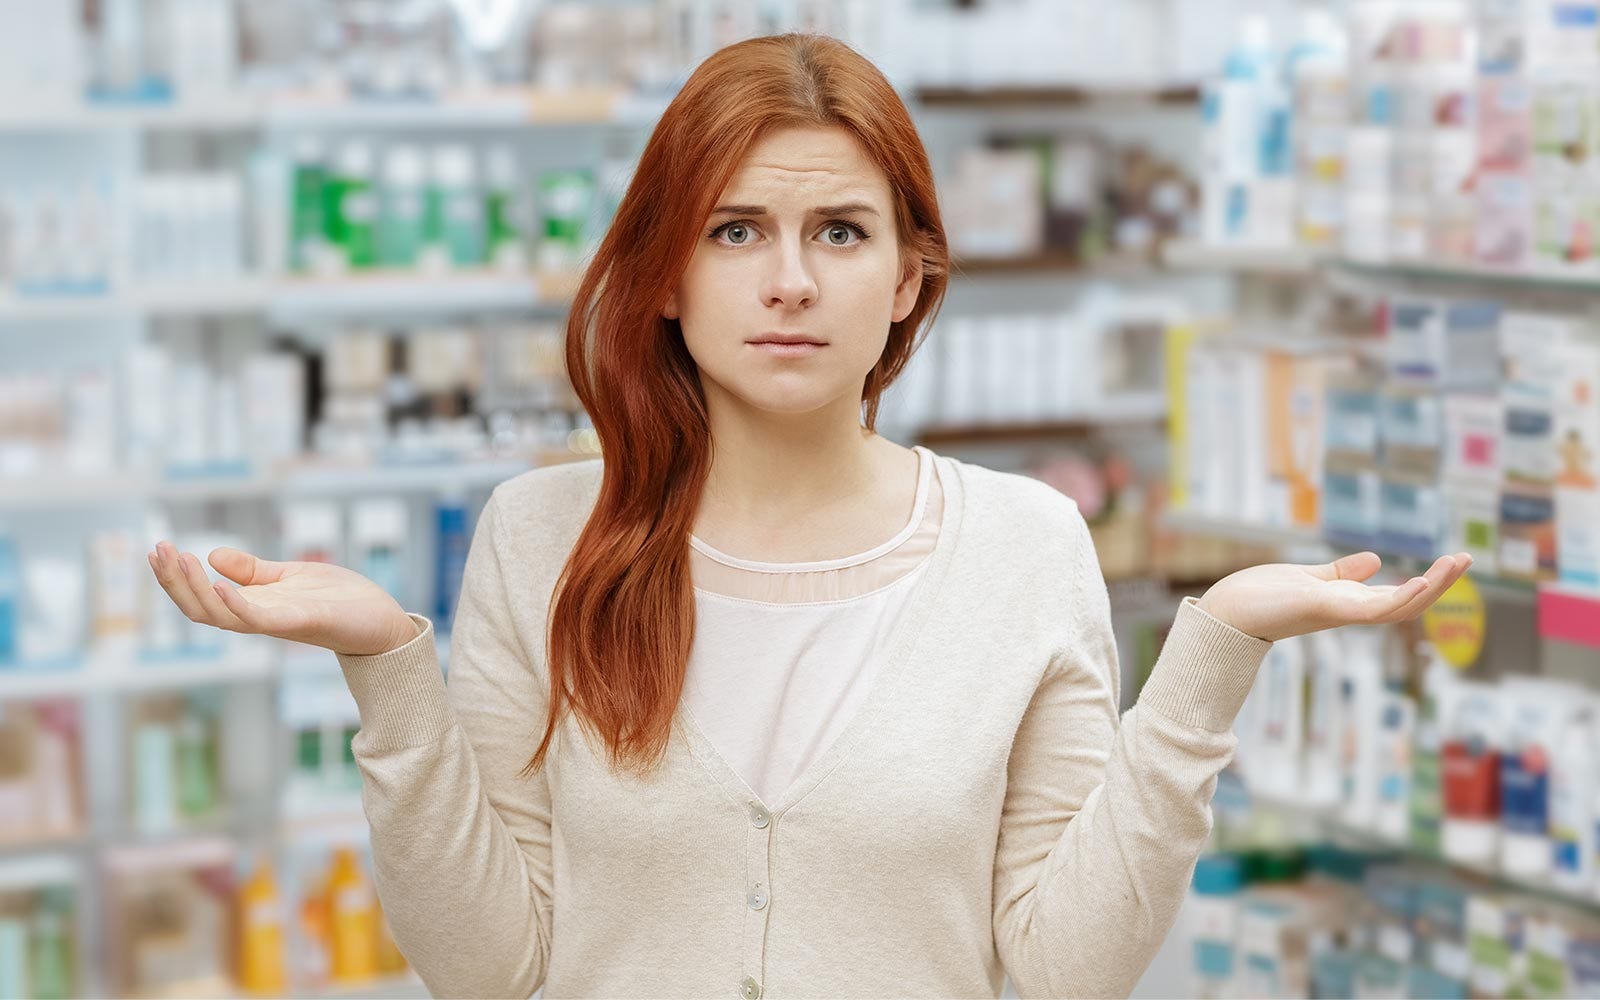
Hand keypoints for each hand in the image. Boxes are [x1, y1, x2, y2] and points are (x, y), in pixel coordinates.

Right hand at [147, 540, 421, 655]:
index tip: (156, 550)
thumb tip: (213, 555)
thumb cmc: (340, 600)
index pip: (202, 597)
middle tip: (156, 550)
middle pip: (201, 608)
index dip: (176, 578)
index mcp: (255, 606)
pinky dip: (235, 604)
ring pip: (221, 616)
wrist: (383, 620)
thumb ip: (254, 571)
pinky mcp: (301, 622)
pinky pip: (258, 620)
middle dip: (174, 581)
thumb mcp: (290, 577)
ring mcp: (277, 622)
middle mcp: (259, 618)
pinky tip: (217, 582)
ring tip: (178, 558)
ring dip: (194, 588)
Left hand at [1194, 551, 1472, 642]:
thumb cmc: (1262, 597)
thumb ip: (1342, 574)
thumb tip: (1376, 560)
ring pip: (1399, 606)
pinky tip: (1424, 580)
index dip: (1428, 581)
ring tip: (1457, 563)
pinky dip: (1402, 596)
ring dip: (1431, 586)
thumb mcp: (1310, 579)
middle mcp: (1350, 611)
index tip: (1454, 560)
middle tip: (1467, 558)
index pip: (1398, 594)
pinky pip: (1373, 608)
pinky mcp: (1327, 608)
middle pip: (1408, 602)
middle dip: (1440, 584)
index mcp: (1348, 602)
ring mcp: (1341, 612)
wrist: (1227, 611)